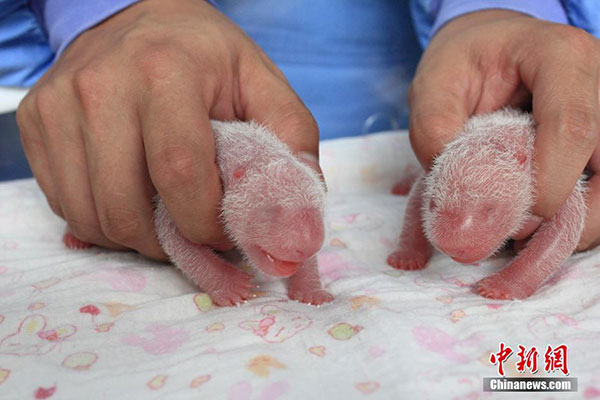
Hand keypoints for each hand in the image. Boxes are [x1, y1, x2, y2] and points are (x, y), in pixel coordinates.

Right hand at [16, 0, 318, 258]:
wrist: (137, 18)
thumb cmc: (203, 56)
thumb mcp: (260, 82)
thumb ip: (291, 140)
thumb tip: (297, 216)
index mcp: (165, 72)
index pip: (180, 174)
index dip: (206, 225)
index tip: (224, 233)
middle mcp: (102, 86)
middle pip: (126, 209)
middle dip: (168, 243)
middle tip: (194, 233)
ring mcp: (60, 106)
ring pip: (91, 217)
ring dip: (135, 238)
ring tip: (164, 218)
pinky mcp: (37, 123)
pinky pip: (66, 205)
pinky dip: (102, 221)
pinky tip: (132, 199)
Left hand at [409, 10, 599, 250]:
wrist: (487, 52)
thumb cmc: (462, 65)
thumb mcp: (432, 86)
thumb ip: (435, 132)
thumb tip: (460, 202)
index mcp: (560, 56)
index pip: (572, 126)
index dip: (549, 183)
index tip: (512, 219)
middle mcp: (598, 83)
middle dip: (569, 215)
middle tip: (519, 237)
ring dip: (577, 224)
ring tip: (525, 238)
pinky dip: (574, 220)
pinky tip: (537, 230)